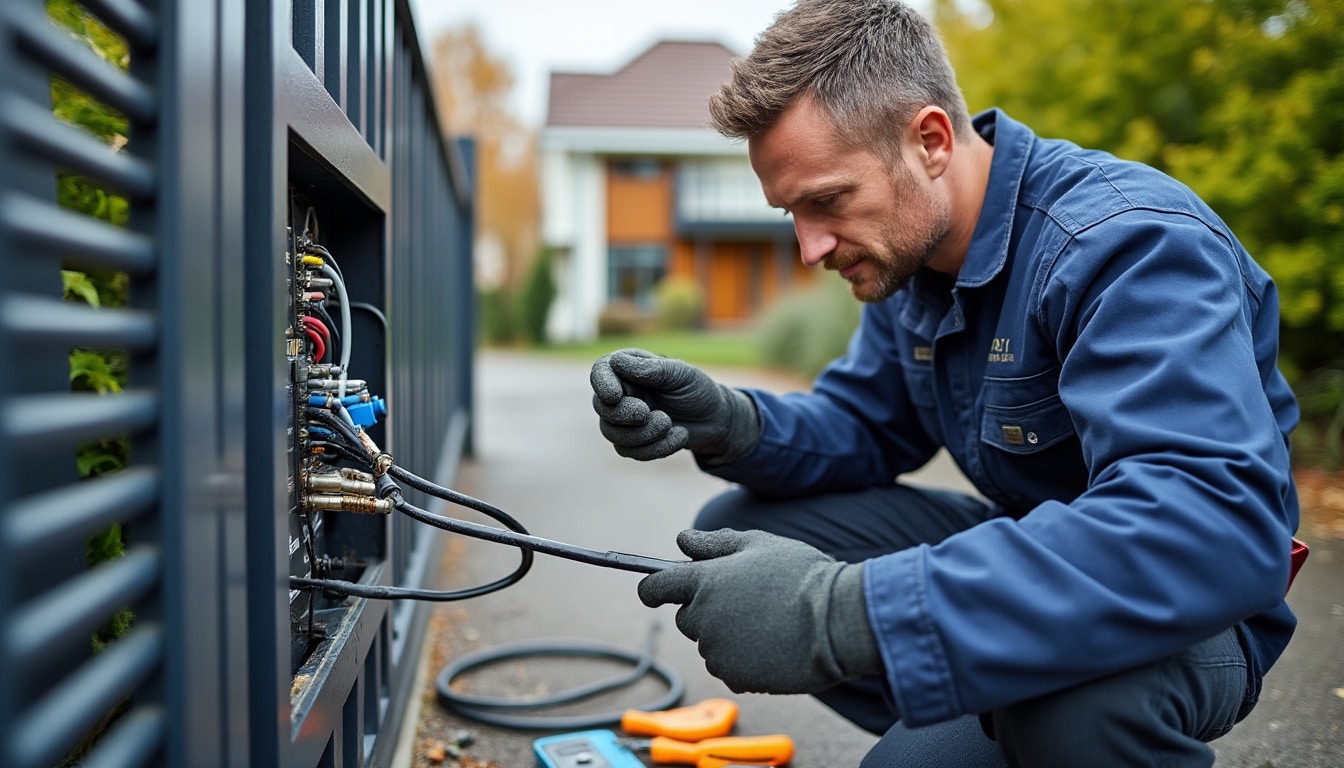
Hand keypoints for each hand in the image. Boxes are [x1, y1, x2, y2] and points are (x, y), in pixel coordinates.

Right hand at [590, 349, 759, 461]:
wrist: (714, 420)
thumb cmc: (697, 390)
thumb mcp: (681, 375)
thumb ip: (651, 370)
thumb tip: (616, 362)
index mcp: (629, 368)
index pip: (601, 370)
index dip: (602, 384)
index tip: (615, 396)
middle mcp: (621, 392)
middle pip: (603, 408)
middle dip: (625, 415)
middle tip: (648, 414)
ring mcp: (624, 419)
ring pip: (613, 434)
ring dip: (643, 434)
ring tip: (669, 424)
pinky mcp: (632, 442)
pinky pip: (629, 451)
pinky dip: (656, 448)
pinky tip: (679, 436)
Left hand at [638, 529, 881, 693]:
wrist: (839, 620)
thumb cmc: (802, 576)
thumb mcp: (759, 545)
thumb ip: (715, 543)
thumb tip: (682, 540)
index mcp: (704, 581)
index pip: (655, 587)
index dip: (653, 588)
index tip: (654, 591)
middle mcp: (703, 617)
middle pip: (686, 618)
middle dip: (705, 610)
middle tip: (745, 600)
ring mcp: (717, 651)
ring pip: (709, 644)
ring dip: (728, 636)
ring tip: (767, 623)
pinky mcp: (735, 677)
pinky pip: (728, 668)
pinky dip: (743, 661)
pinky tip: (772, 646)